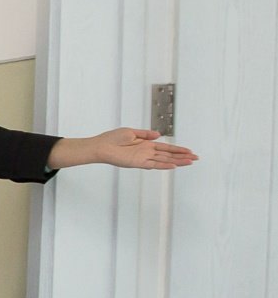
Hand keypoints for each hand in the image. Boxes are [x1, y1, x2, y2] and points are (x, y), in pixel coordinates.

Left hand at [47, 128, 199, 169]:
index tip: (189, 151)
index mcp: (146, 145)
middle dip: (183, 156)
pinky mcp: (137, 162)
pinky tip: (174, 166)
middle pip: (168, 155)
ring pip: (164, 160)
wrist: (100, 146)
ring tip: (190, 162)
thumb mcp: (131, 132)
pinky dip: (164, 165)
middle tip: (196, 158)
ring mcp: (143, 158)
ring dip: (178, 161)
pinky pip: (154, 164)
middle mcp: (146, 152)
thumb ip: (146, 134)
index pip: (166, 148)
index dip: (178, 149)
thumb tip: (159, 134)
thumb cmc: (112, 139)